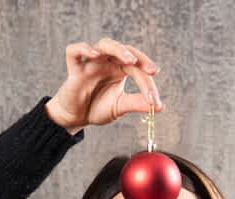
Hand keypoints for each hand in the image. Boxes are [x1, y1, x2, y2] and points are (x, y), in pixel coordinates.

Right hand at [45, 37, 162, 134]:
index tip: (155, 98)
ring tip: (130, 60)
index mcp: (119, 69)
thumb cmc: (96, 108)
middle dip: (139, 57)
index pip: (136, 67)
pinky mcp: (75, 69)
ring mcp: (91, 63)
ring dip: (118, 49)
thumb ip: (137, 103)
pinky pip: (74, 51)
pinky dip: (84, 49)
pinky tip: (94, 54)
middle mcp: (107, 62)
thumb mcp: (120, 107)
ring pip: (104, 44)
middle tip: (151, 70)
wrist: (76, 117)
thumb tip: (160, 106)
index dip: (147, 79)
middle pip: (124, 50)